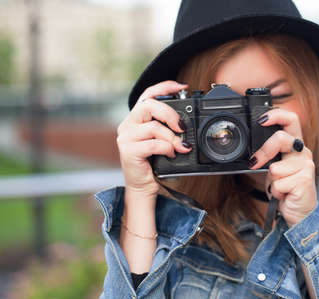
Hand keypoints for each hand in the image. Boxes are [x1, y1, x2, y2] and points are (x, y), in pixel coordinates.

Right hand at [116, 80, 191, 196]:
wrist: (144, 186)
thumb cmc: (154, 162)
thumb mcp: (163, 140)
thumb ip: (169, 128)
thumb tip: (187, 121)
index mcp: (136, 118)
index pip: (148, 94)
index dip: (165, 87)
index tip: (182, 87)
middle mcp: (128, 124)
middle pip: (149, 105)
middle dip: (170, 114)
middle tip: (183, 127)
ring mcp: (126, 137)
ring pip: (153, 127)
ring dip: (172, 138)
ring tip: (179, 148)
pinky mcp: (128, 150)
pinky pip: (153, 144)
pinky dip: (167, 149)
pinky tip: (170, 155)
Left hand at [249, 109, 316, 226]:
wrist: (300, 212)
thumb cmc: (286, 188)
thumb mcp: (275, 168)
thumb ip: (268, 156)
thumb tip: (251, 151)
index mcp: (296, 146)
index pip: (291, 120)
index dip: (277, 115)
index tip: (261, 120)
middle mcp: (303, 153)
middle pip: (281, 139)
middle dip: (264, 151)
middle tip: (255, 162)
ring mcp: (306, 166)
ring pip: (274, 168)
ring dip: (271, 182)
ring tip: (280, 187)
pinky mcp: (304, 180)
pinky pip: (277, 184)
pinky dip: (275, 192)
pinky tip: (284, 194)